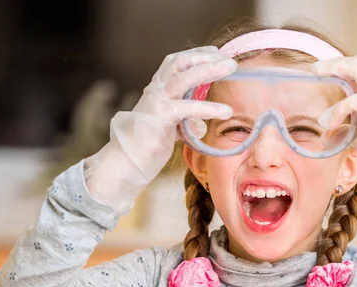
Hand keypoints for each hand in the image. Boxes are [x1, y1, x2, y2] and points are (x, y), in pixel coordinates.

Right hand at [84, 46, 236, 212]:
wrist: (125, 163)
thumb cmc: (145, 149)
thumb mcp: (167, 131)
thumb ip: (182, 124)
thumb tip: (200, 127)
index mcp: (155, 91)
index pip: (174, 63)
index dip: (194, 55)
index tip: (214, 53)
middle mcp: (154, 91)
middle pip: (180, 63)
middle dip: (204, 57)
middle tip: (228, 59)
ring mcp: (156, 102)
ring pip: (184, 77)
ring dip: (209, 70)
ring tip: (231, 69)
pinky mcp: (160, 117)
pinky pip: (188, 108)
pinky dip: (209, 108)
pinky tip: (226, 111)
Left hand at [312, 54, 356, 269]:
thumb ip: (351, 132)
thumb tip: (327, 135)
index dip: (345, 69)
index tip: (320, 72)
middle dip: (340, 62)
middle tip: (316, 68)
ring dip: (338, 68)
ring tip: (316, 73)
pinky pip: (356, 99)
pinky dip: (337, 109)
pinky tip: (326, 125)